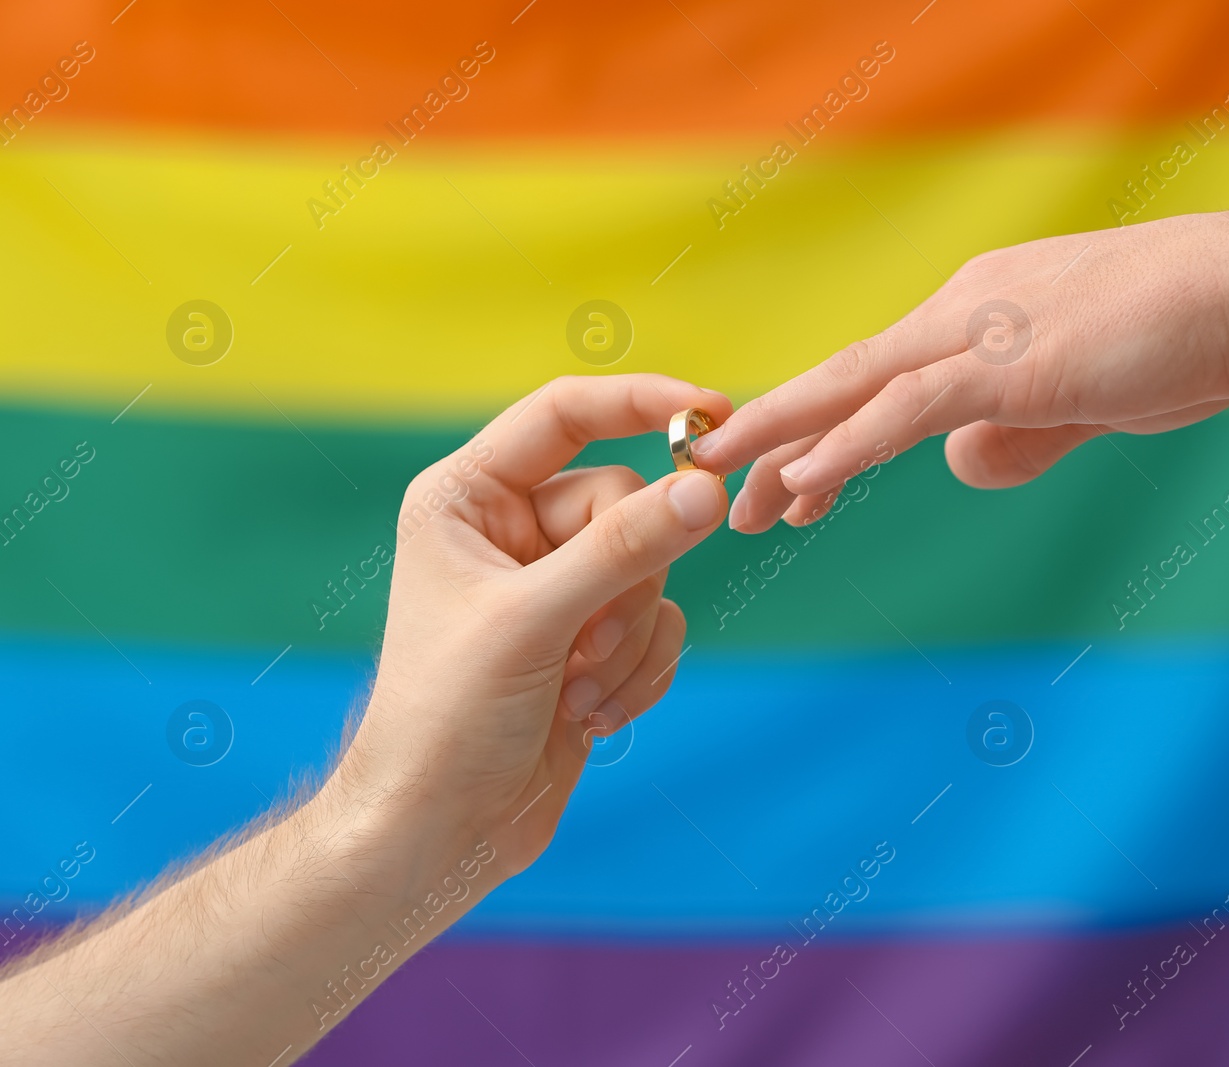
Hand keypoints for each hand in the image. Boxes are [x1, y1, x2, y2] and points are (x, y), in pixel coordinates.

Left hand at [338, 374, 730, 873]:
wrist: (439, 831)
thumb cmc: (446, 718)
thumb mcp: (534, 620)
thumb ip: (625, 548)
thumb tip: (708, 487)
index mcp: (468, 497)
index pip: (566, 413)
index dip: (641, 403)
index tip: (713, 413)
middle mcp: (512, 530)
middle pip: (626, 504)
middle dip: (625, 582)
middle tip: (590, 642)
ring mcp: (556, 587)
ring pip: (653, 570)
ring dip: (629, 640)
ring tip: (578, 691)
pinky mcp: (591, 641)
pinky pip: (660, 624)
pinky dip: (639, 672)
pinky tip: (591, 716)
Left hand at [691, 205, 1228, 530]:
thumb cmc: (1193, 338)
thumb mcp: (1089, 395)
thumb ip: (1021, 432)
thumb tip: (962, 467)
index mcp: (981, 310)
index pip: (878, 374)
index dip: (817, 423)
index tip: (778, 474)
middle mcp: (965, 309)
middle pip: (843, 378)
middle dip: (772, 435)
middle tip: (712, 485)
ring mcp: (984, 331)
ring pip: (854, 390)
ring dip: (784, 445)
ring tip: (726, 498)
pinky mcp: (1011, 364)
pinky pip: (905, 410)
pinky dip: (844, 446)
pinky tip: (798, 482)